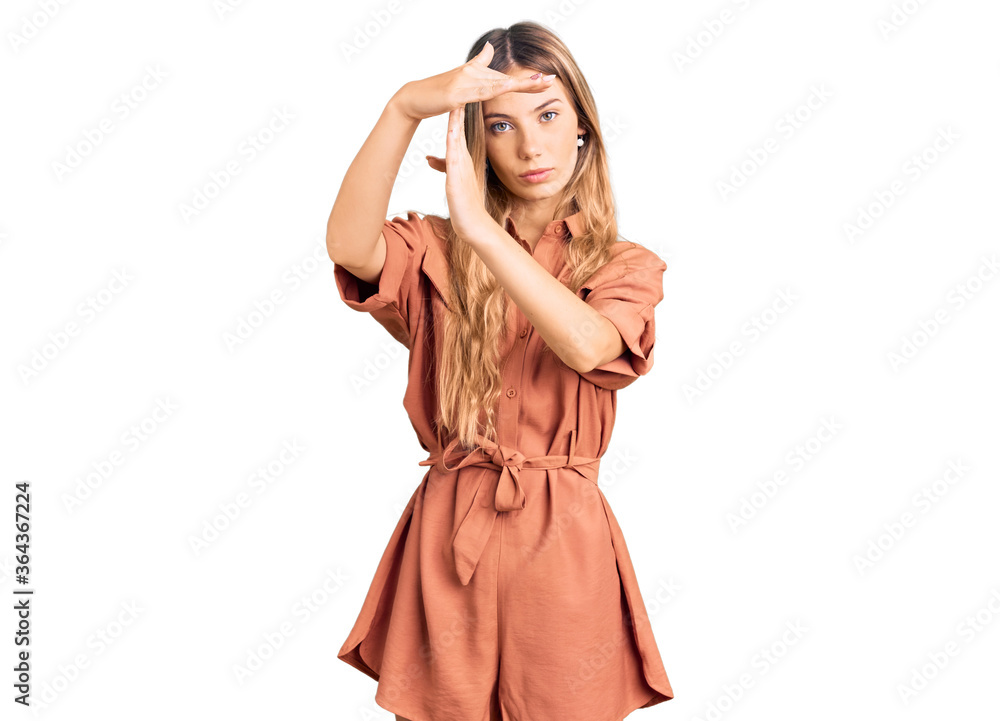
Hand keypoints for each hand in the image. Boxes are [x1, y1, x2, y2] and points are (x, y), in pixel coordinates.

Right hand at [393, 40, 553, 121]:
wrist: (414, 99)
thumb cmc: (438, 92)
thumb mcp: (461, 78)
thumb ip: (478, 63)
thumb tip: (491, 46)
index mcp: (478, 74)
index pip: (507, 78)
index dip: (528, 80)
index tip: (548, 80)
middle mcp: (473, 74)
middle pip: (507, 80)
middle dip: (530, 82)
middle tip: (552, 80)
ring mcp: (464, 82)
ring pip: (496, 85)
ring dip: (518, 85)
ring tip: (538, 84)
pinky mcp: (455, 93)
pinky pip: (477, 93)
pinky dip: (492, 90)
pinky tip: (506, 88)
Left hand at [433, 103, 490, 241]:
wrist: (473, 223)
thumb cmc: (463, 204)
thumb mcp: (451, 179)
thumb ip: (441, 165)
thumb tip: (429, 158)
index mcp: (462, 156)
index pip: (459, 127)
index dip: (457, 108)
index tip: (456, 90)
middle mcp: (463, 156)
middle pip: (460, 125)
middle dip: (461, 105)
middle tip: (464, 85)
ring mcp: (461, 163)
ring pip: (459, 134)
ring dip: (458, 116)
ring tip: (458, 95)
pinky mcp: (457, 173)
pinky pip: (455, 151)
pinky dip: (454, 136)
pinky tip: (452, 124)